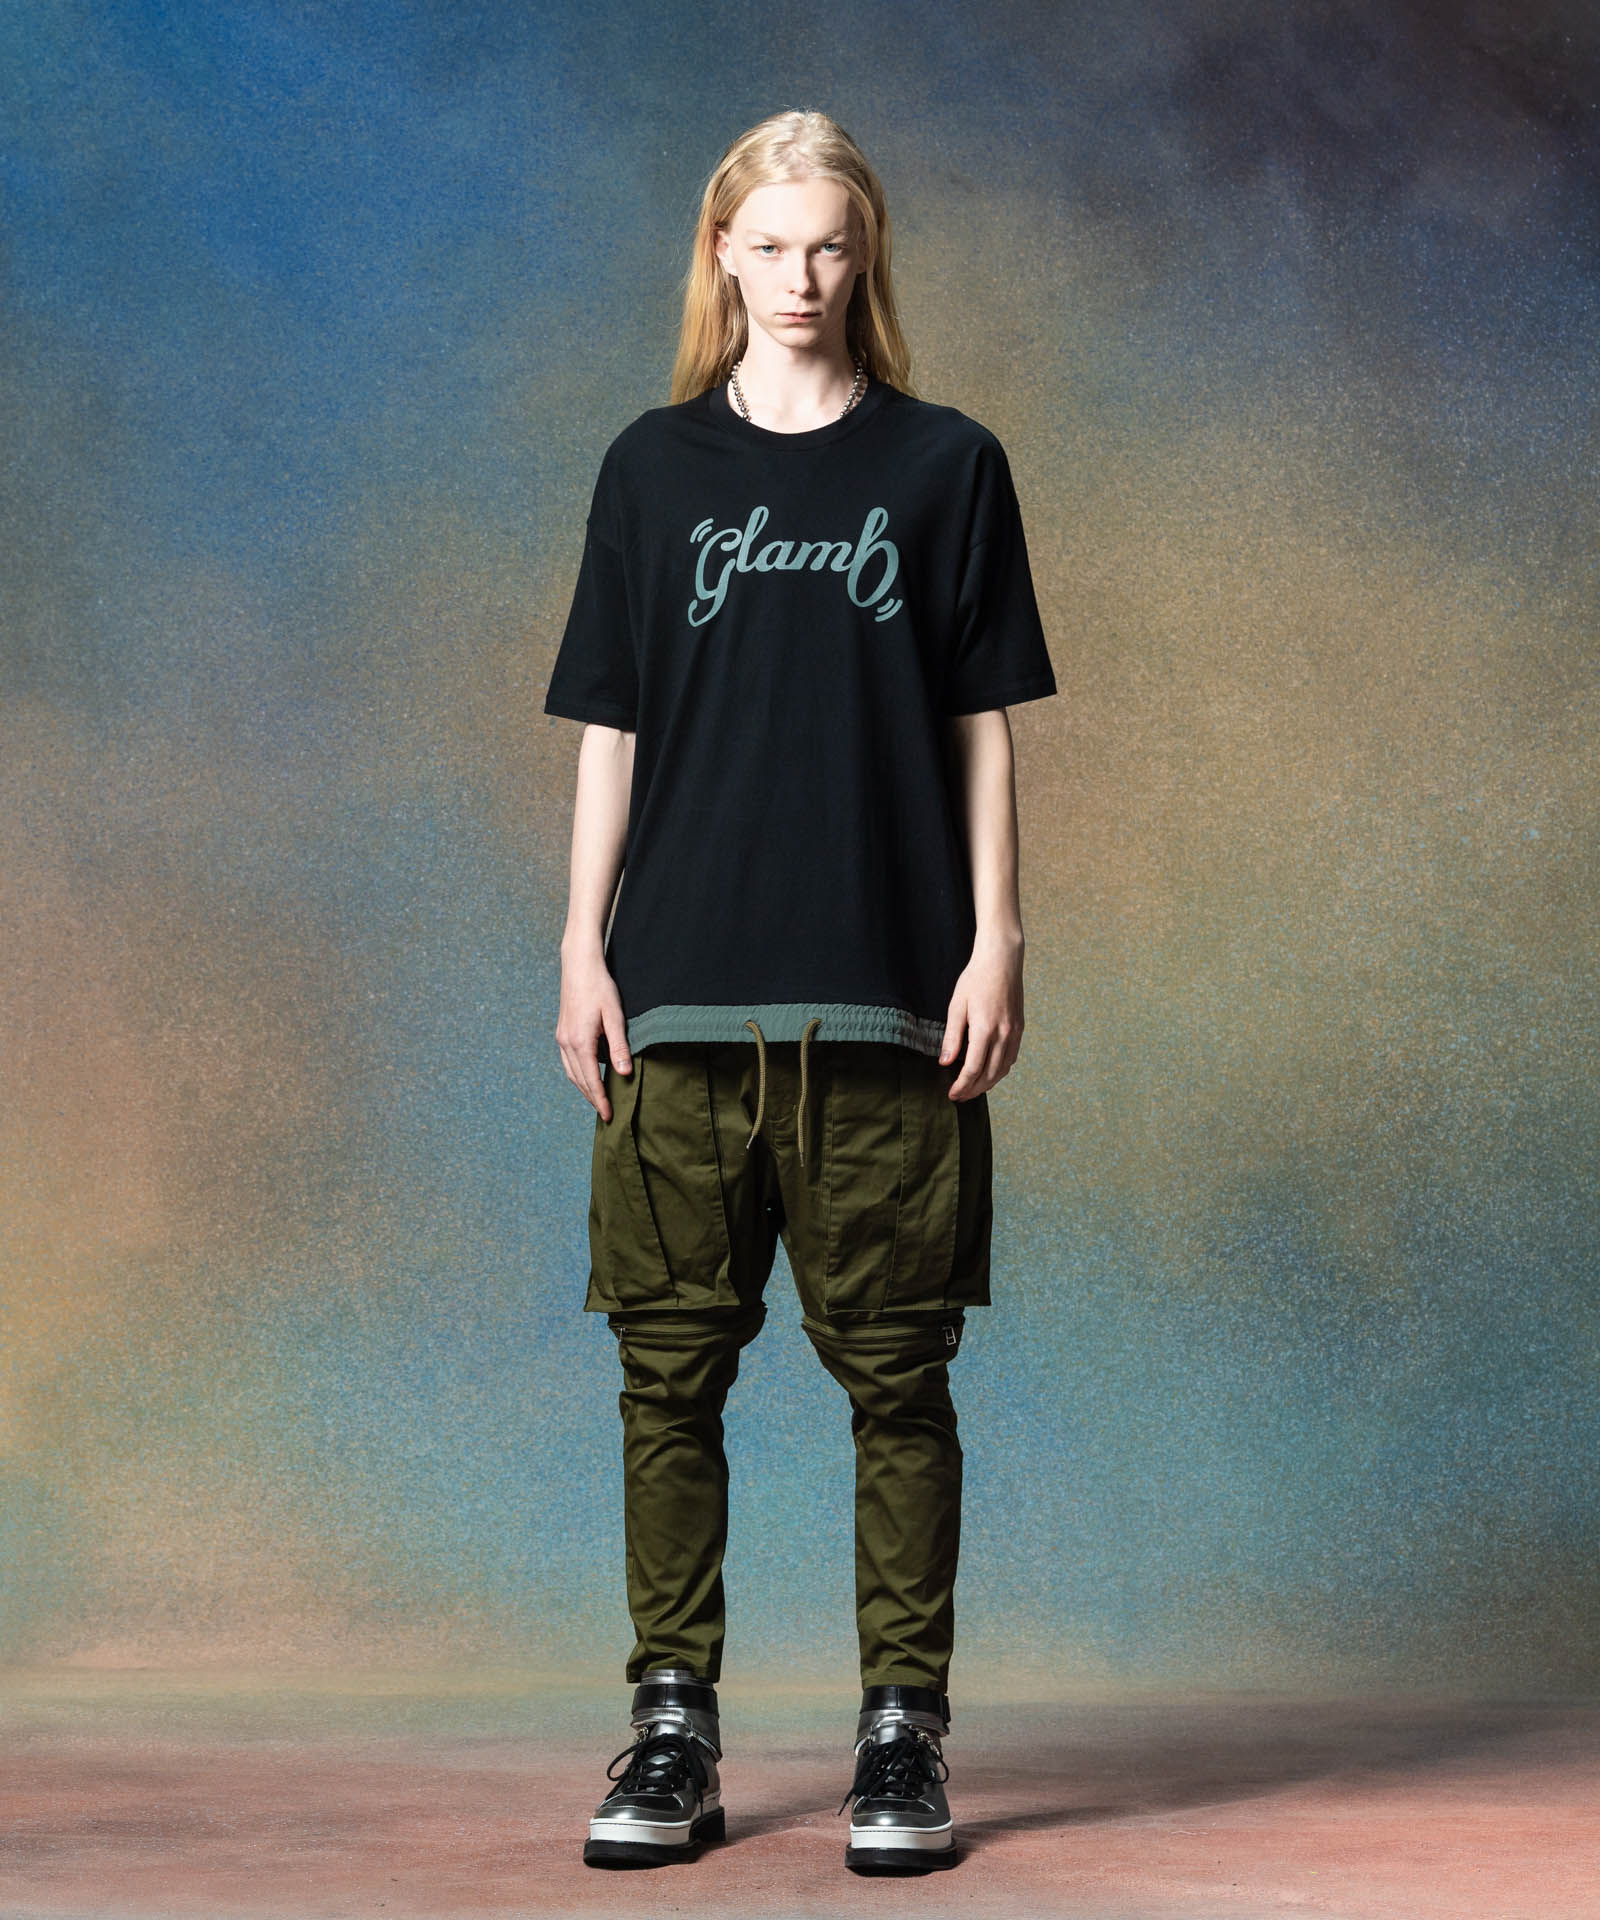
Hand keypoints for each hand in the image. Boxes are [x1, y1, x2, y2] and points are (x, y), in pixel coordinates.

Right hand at [556, 943, 631, 1118]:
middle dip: (592, 1098)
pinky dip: (577, 1074)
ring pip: (571, 1072)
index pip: (591, 1079)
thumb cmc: (600, 987)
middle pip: (579, 1080)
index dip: (600, 1099)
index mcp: (580, 1041)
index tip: (609, 1115)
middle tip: (606, 1114)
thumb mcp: (614, 1015)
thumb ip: (619, 1046)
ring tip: (597, 1100)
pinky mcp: (562, 1032)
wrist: (579, 965)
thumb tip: (624, 1073)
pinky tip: (587, 1076)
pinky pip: (567, 1061)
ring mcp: (561, 1037)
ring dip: (583, 1088)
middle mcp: (566, 1043)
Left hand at [939, 931, 1022, 1098]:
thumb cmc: (976, 979)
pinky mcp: (1019, 1028)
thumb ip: (952, 1036)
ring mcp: (1014, 1032)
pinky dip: (1000, 1070)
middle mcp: (1003, 1034)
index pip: (973, 1069)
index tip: (952, 1094)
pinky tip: (990, 1072)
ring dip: (987, 1084)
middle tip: (959, 1097)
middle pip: (989, 1075)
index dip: (962, 1085)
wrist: (1002, 961)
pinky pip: (1011, 1058)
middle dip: (973, 1090)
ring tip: (973, 1089)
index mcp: (985, 1029)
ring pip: (1002, 1070)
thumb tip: (945, 1062)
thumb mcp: (957, 1006)